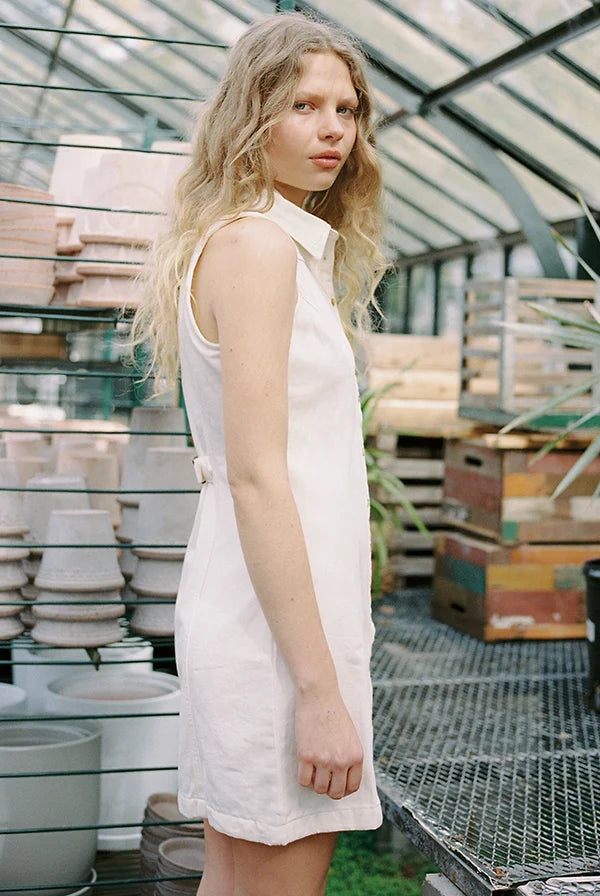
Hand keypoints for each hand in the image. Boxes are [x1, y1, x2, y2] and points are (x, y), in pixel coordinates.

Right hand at [295, 684, 363, 800]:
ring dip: (316, 783)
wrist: (319, 695)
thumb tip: (344, 778)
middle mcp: (341, 761)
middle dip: (329, 789)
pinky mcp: (305, 756)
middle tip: (323, 779)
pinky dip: (303, 778)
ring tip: (314, 771)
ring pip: (319, 789)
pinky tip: (304, 767)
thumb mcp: (352, 736)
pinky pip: (303, 781)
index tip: (337, 785)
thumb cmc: (335, 712)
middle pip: (336, 792)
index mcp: (356, 756)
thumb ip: (350, 756)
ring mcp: (323, 760)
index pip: (353, 787)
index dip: (344, 789)